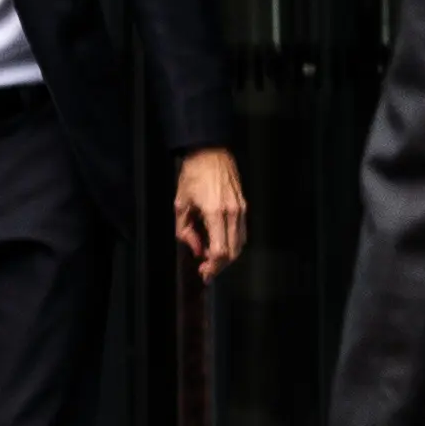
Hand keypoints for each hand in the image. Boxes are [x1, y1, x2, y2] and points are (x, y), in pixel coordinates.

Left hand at [174, 147, 249, 281]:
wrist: (210, 152)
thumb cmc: (194, 173)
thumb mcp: (181, 204)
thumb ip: (185, 231)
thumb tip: (196, 249)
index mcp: (215, 212)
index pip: (220, 251)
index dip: (213, 267)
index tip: (204, 273)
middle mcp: (232, 213)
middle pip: (232, 252)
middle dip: (220, 265)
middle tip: (206, 269)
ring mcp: (240, 209)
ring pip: (240, 244)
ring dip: (227, 255)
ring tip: (211, 257)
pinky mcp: (243, 205)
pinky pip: (241, 232)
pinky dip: (232, 243)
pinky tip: (219, 242)